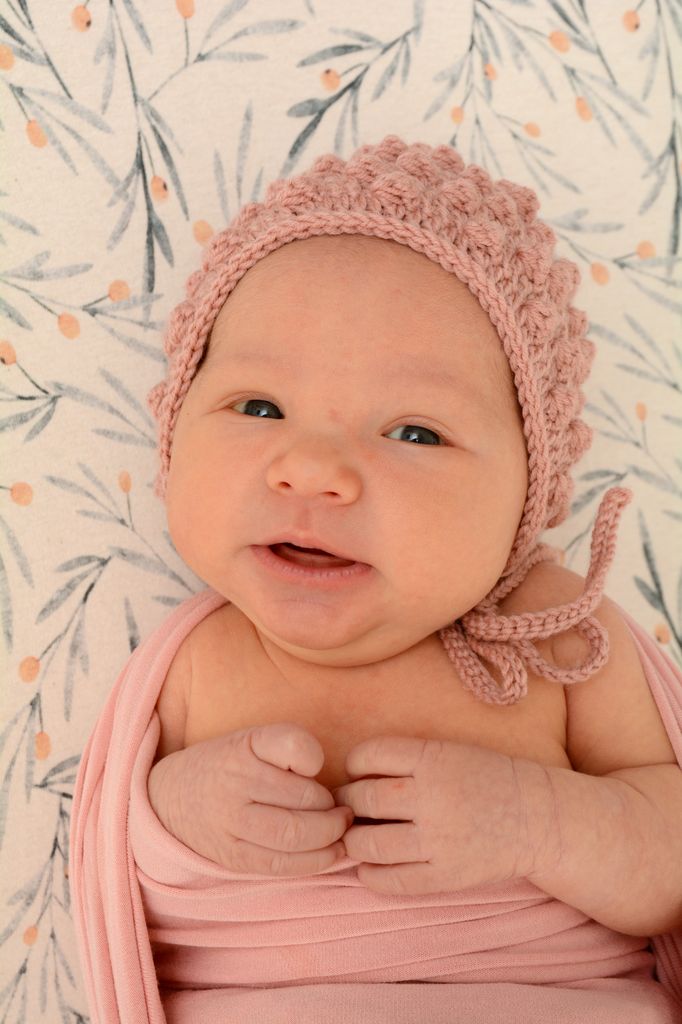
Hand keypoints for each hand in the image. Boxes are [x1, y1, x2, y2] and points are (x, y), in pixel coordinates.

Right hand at [148, 722, 352, 875]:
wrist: (168, 800)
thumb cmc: (227, 766)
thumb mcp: (251, 740)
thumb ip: (289, 749)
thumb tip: (330, 782)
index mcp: (245, 746)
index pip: (296, 746)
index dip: (315, 758)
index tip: (316, 767)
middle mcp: (236, 783)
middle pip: (304, 801)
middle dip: (334, 810)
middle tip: (345, 810)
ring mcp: (232, 824)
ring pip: (295, 836)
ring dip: (331, 837)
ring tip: (340, 832)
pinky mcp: (233, 858)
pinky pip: (282, 865)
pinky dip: (315, 862)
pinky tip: (330, 854)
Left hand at [332, 736, 549, 895]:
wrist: (537, 817)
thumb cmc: (485, 778)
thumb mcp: (448, 751)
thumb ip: (404, 760)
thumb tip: (349, 780)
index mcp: (433, 758)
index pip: (367, 756)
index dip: (355, 765)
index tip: (359, 774)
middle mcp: (433, 797)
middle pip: (362, 799)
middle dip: (347, 803)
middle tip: (351, 807)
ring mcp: (439, 840)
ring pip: (367, 843)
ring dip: (353, 841)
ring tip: (358, 837)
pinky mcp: (446, 876)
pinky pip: (390, 880)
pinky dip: (370, 874)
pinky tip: (370, 866)